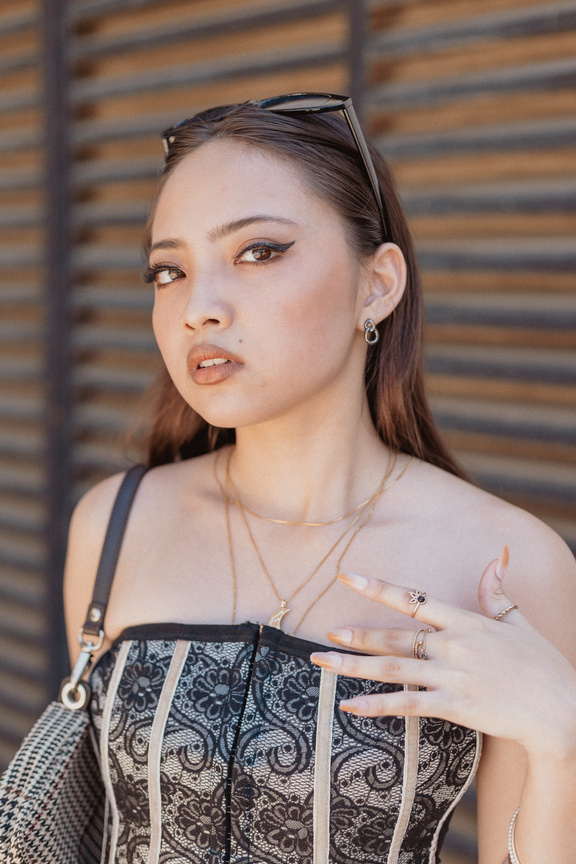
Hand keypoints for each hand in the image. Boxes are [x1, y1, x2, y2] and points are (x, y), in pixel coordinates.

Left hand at [310, 549, 575, 757]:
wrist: (563, 710)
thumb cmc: (543, 664)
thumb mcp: (519, 621)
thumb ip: (497, 591)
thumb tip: (498, 554)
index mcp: (466, 621)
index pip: (413, 598)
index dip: (378, 587)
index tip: (348, 576)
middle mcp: (453, 645)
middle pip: (394, 636)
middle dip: (357, 634)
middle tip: (326, 632)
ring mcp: (452, 676)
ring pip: (391, 669)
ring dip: (353, 666)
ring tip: (321, 662)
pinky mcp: (455, 706)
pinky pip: (407, 705)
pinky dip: (376, 706)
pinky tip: (349, 707)